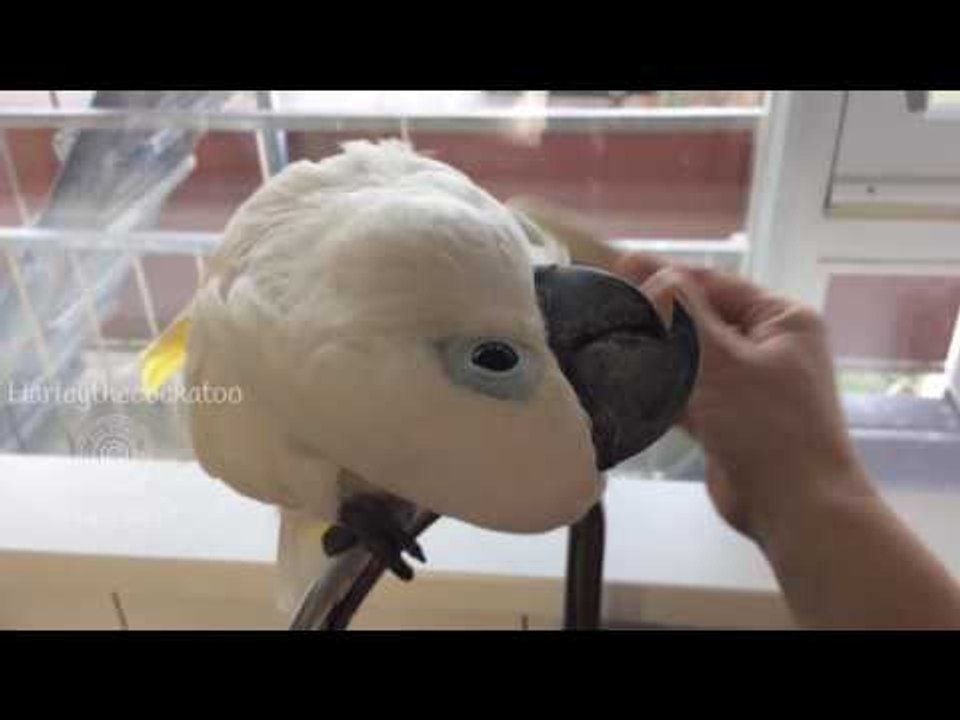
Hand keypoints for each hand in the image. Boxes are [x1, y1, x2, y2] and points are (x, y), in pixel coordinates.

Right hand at [615, 254, 873, 542]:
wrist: (796, 507)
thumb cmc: (768, 424)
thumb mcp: (724, 359)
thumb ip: (685, 313)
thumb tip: (651, 272)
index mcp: (780, 320)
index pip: (715, 284)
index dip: (667, 275)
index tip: (619, 267)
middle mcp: (766, 346)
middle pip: (700, 319)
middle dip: (657, 315)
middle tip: (604, 305)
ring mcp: (746, 384)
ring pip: (690, 356)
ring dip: (655, 352)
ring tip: (605, 339)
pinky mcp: (725, 418)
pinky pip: (686, 391)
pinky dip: (659, 386)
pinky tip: (623, 379)